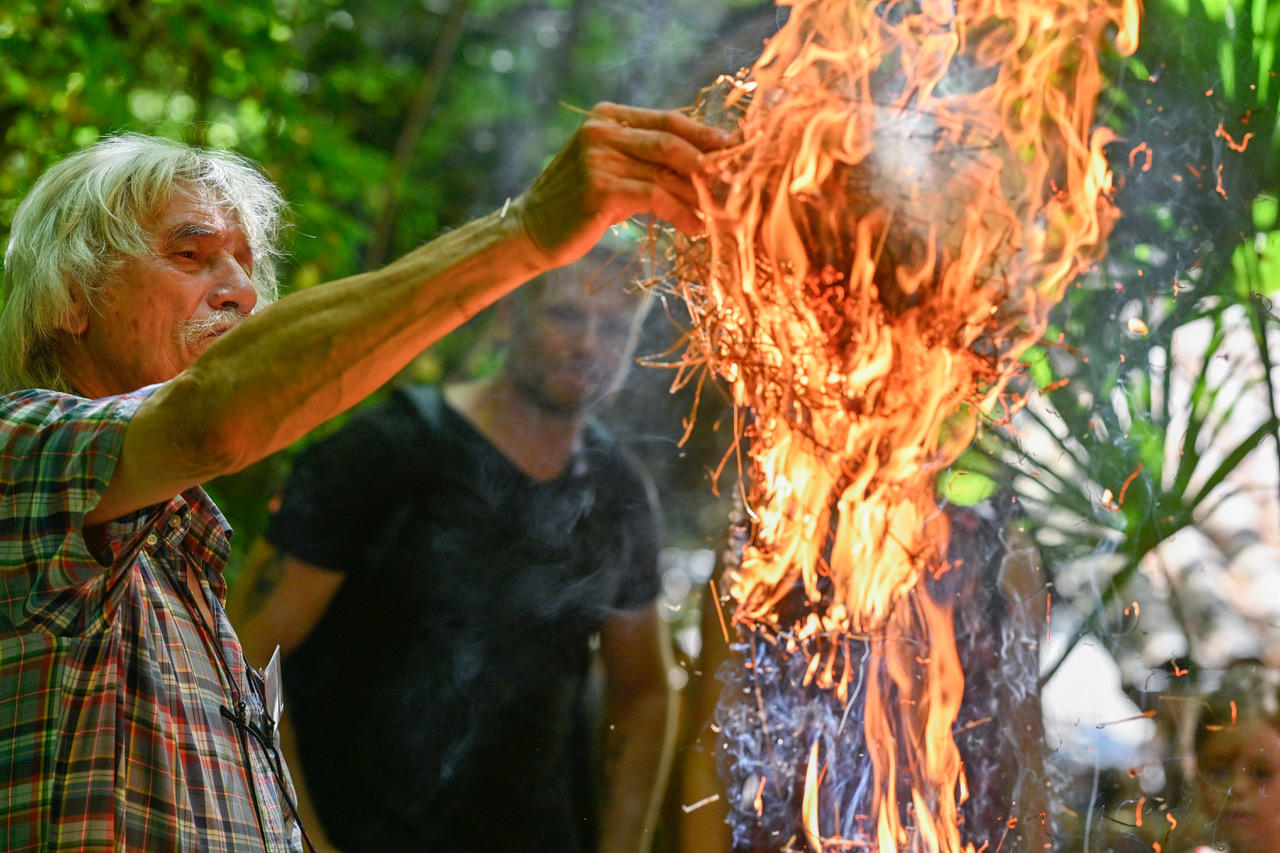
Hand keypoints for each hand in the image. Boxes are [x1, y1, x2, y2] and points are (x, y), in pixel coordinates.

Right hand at [510, 102, 733, 268]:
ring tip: (721, 212)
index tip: (736, 150)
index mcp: (607, 117)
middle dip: (709, 163)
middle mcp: (601, 131)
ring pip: (667, 171)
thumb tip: (705, 165)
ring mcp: (599, 158)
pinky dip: (681, 212)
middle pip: (673, 141)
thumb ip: (646, 159)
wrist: (530, 232)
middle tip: (738, 183)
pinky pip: (656, 197)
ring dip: (699, 194)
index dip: (706, 135)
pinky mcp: (601, 189)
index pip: (669, 120)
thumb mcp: (610, 170)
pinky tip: (694, 227)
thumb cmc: (577, 205)